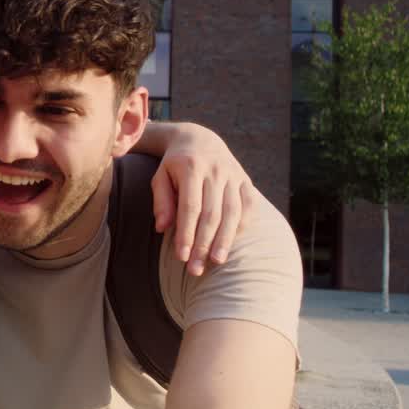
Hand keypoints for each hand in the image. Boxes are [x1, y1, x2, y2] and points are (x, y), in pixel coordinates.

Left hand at [149, 122, 257, 275]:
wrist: (200, 139)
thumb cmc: (174, 165)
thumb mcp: (160, 176)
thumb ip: (161, 201)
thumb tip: (162, 228)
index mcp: (191, 167)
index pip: (190, 206)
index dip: (186, 233)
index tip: (180, 256)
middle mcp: (216, 170)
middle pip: (212, 213)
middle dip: (203, 243)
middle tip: (195, 269)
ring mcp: (234, 175)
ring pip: (233, 212)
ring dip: (225, 240)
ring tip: (216, 262)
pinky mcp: (246, 181)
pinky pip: (248, 207)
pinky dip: (242, 226)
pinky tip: (232, 244)